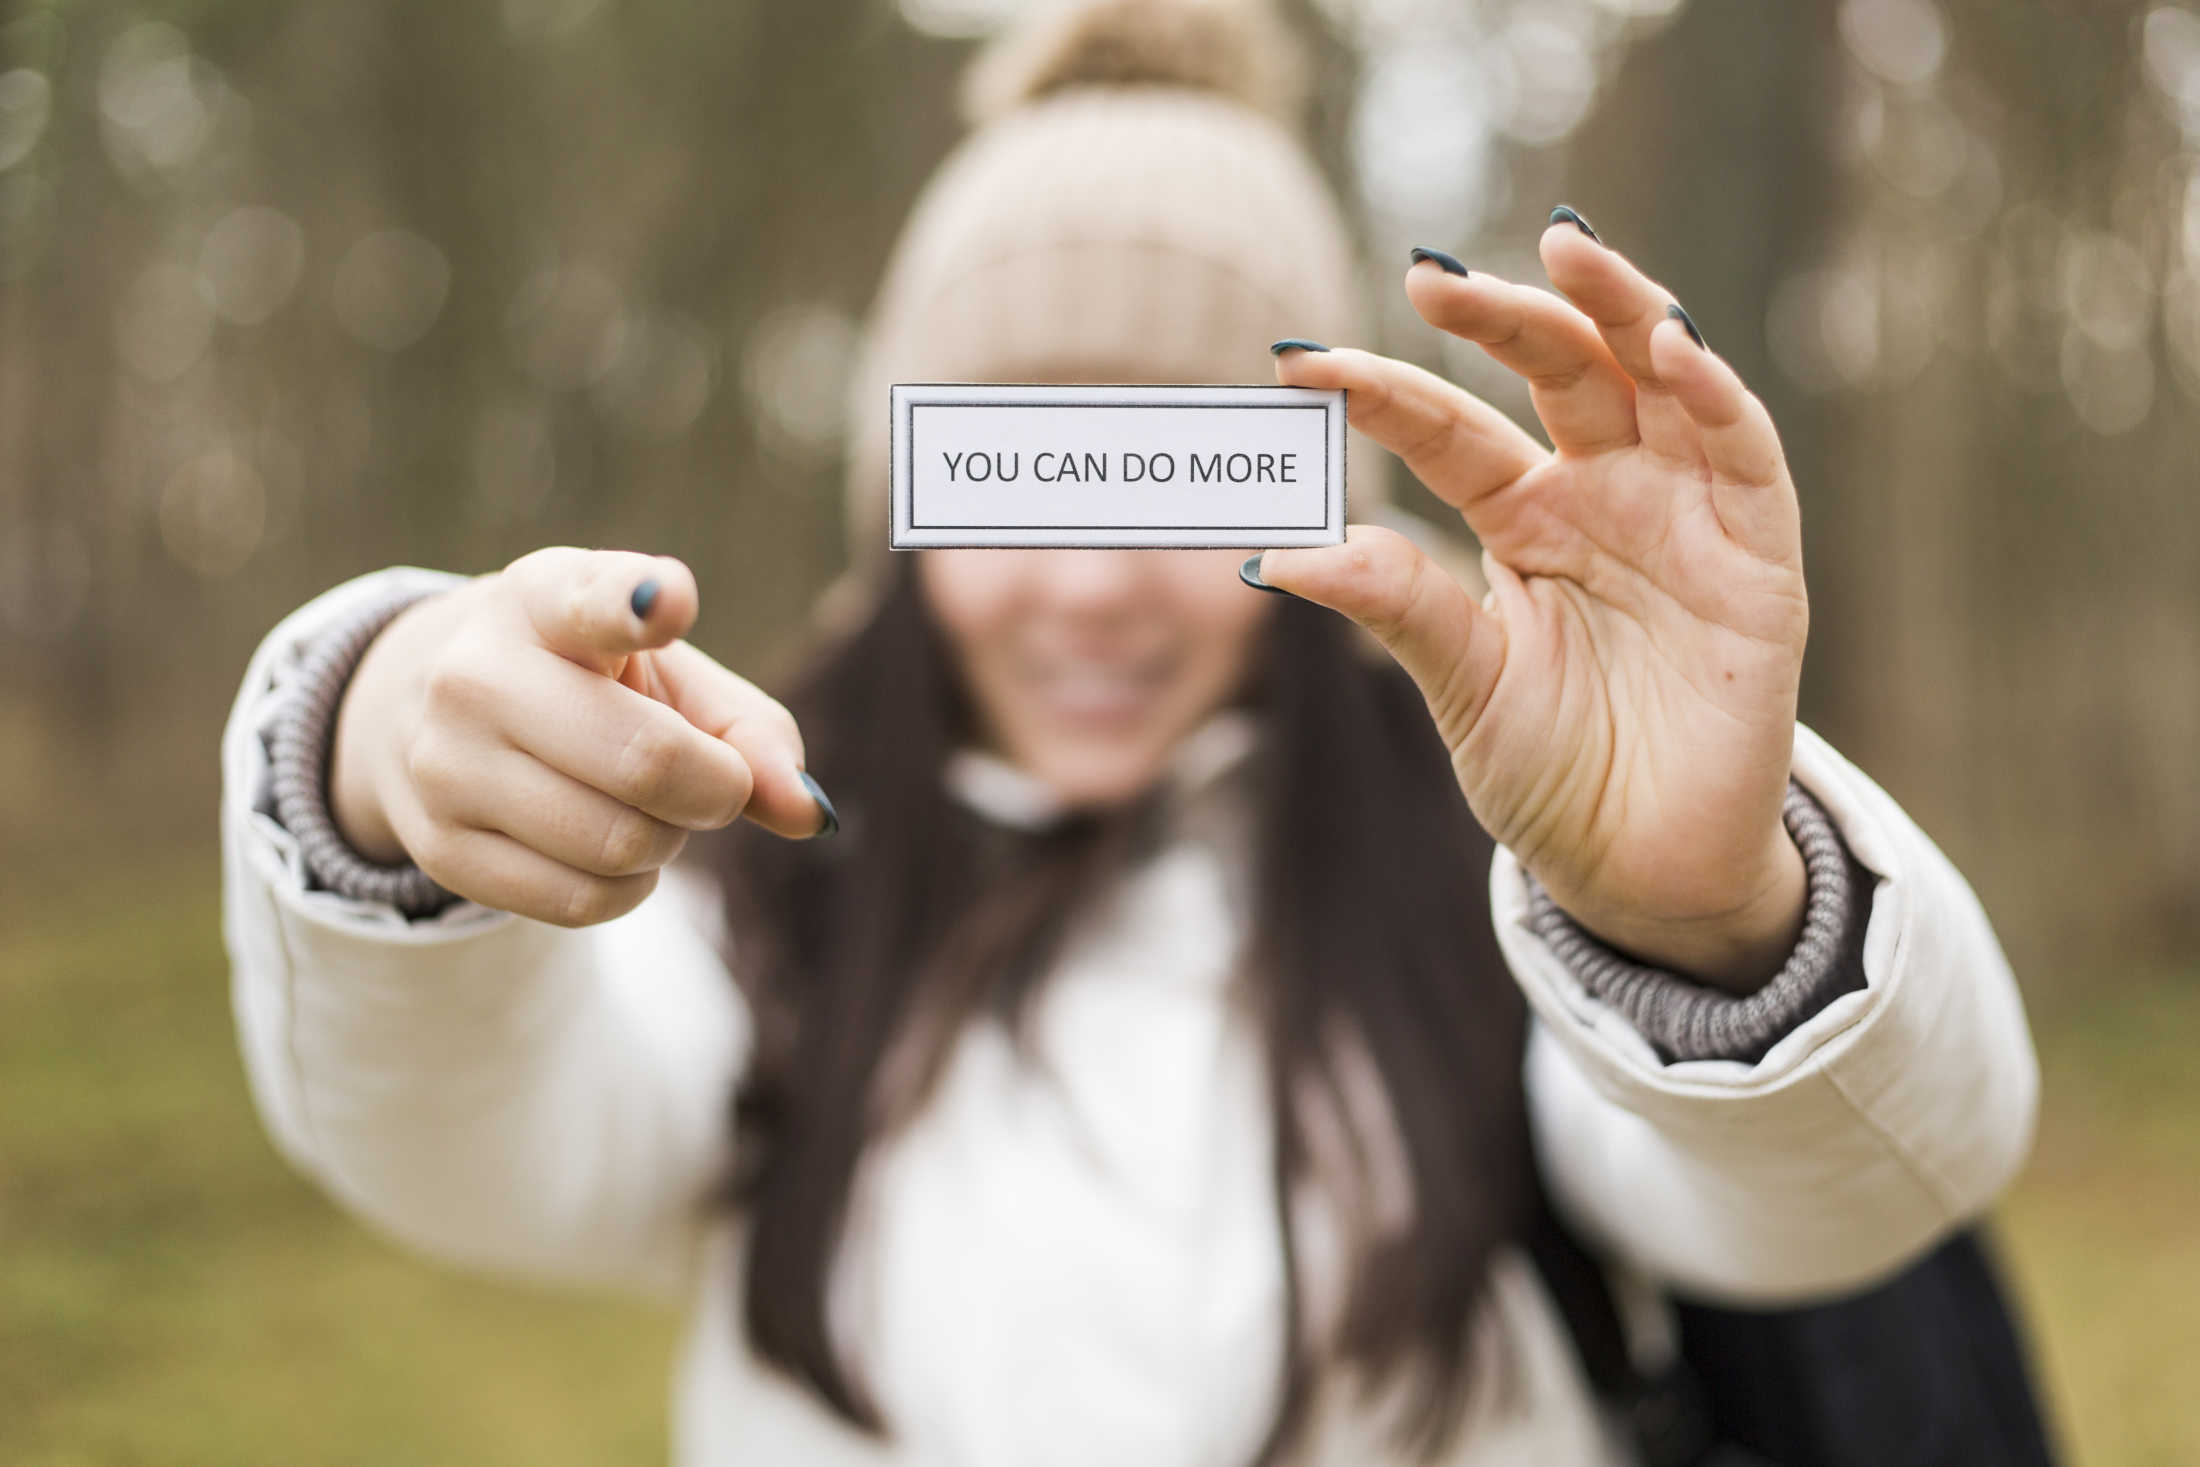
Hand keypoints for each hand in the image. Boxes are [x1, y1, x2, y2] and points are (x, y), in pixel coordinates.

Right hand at [331, 548, 828, 926]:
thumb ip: (751, 732)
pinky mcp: (441, 849)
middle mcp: (476, 674)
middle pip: (646, 761)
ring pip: (618, 844)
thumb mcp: (668, 675)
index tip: (669, 602)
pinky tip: (611, 847)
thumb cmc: (590, 684)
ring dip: (668, 841)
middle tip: (715, 780)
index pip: (591, 601)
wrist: (433, 712)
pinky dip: (628, 887)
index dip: (636, 605)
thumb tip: (810, 814)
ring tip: (646, 806)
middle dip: (715, 788)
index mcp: (543, 601)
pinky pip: (582, 902)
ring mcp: (446, 765)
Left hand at [1265, 224, 1808, 990]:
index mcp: (1521, 519)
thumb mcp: (1463, 685)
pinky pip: (1743, 457)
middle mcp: (1602, 497)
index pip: (1446, 428)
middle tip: (1429, 275)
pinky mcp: (1758, 559)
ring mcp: (1683, 518)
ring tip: (1565, 249)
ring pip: (1657, 381)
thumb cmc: (1553, 775)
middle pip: (1557, 371)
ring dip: (1621, 308)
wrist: (1643, 872)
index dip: (1379, 390)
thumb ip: (1398, 609)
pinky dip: (1713, 396)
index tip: (1296, 362)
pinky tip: (1670, 350)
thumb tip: (1279, 554)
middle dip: (1501, 315)